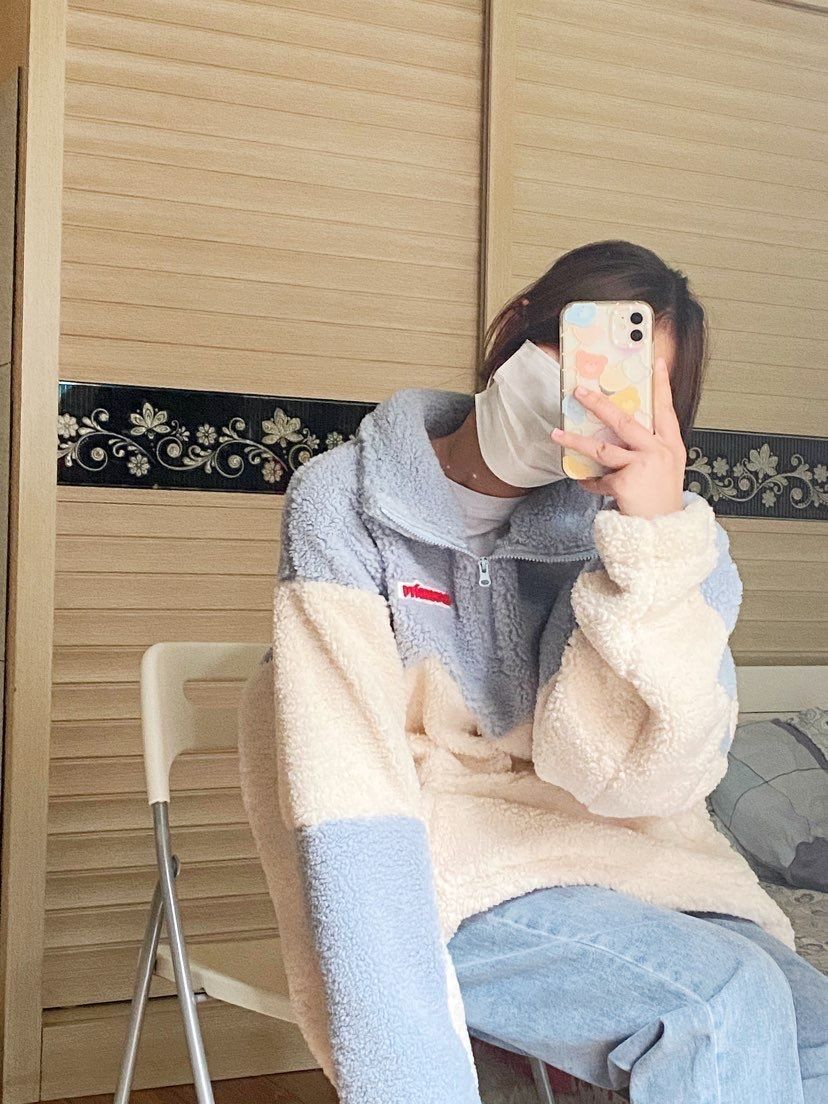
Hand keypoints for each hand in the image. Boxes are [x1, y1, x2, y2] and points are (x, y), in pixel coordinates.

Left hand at [550, 357, 686, 519]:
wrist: (665, 531)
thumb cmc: (660, 498)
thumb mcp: (664, 467)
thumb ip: (649, 446)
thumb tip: (618, 428)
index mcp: (671, 444)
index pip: (666, 409)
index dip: (662, 385)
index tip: (656, 361)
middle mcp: (659, 451)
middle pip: (624, 421)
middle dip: (599, 404)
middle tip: (579, 392)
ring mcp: (643, 466)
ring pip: (601, 448)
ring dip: (575, 441)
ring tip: (556, 435)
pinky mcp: (625, 482)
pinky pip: (598, 478)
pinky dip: (590, 482)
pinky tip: (586, 482)